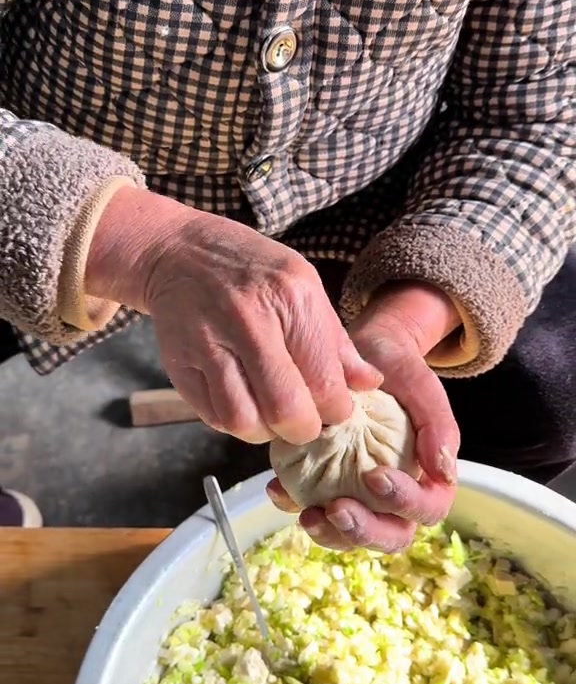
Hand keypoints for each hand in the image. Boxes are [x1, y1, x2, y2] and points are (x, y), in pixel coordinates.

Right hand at [85, 186, 380, 443]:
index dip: (336, 410)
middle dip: (303, 429)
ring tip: (273, 415)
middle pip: (285, 409)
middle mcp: (248, 321)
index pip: (324, 382)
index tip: (334, 409)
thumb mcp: (303, 286)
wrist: (178, 253)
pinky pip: (214, 417)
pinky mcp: (180, 367)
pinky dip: (236, 423)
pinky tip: (245, 403)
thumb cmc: (250, 269)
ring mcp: (208, 346)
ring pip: (244, 422)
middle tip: (305, 420)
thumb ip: (335, 340)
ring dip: (266, 431)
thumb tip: (371, 384)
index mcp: (290, 298)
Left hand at [267, 282, 460, 550]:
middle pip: (389, 537)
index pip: (427, 510)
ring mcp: (359, 498)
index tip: (374, 476)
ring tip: (307, 514)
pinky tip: (278, 489)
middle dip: (362, 531)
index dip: (404, 503)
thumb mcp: (421, 385)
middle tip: (336, 510)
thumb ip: (438, 425)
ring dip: (329, 533)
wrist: (363, 355)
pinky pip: (312, 511)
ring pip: (349, 536)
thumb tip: (445, 473)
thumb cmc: (398, 370)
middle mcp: (395, 498)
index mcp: (427, 479)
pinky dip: (293, 506)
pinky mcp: (325, 488)